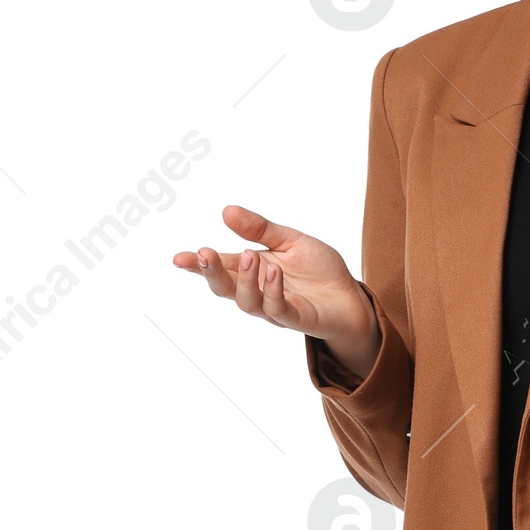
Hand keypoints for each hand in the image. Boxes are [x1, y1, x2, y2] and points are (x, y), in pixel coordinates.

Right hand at [172, 204, 378, 378]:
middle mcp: (257, 291)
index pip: (220, 267)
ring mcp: (274, 308)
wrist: (351, 298)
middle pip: (224, 288)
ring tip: (250, 255)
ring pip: (247, 301)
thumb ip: (260, 229)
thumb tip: (226, 211)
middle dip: (211, 273)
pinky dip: (272, 290)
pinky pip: (277, 308)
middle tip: (204, 255)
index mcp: (252, 271)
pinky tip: (274, 271)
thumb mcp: (289, 240)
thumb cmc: (320, 271)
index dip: (198, 264)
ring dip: (245, 278)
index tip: (179, 258)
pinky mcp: (295, 318)